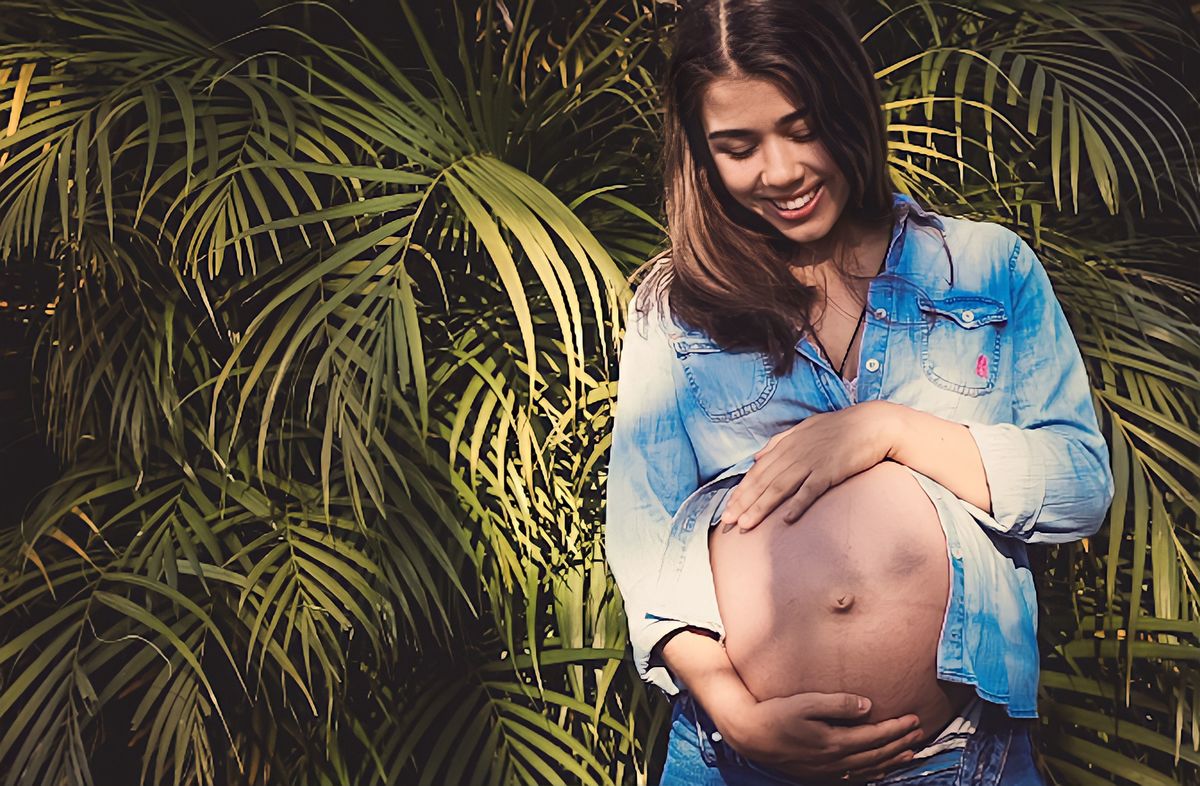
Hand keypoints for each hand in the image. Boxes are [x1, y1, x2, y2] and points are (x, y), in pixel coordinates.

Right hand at [717, 692, 924, 780]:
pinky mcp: (819, 774)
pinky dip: (873, 773)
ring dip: (892, 760)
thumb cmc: (776, 713)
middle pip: (877, 754)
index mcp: (835, 742)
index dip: (897, 728)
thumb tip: (868, 705)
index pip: (875, 736)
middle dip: (901, 743)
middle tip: (920, 733)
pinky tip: (880, 769)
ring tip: (910, 753)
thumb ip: (838, 703)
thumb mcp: (806, 702)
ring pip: (869, 768)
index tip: (913, 719)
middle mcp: (835, 761)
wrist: (751, 735)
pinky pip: (854, 777)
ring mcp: (827, 771)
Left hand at [719, 400, 902, 531]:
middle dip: (743, 503)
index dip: (741, 491)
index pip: (757, 471)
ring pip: (780, 488)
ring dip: (761, 507)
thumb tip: (756, 457)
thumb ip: (778, 442)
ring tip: (746, 525)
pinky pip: (810, 490)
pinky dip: (798, 504)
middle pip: (763, 482)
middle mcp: (794, 453)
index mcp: (787, 444)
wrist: (873, 424)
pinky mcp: (830, 470)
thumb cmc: (839, 427)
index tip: (727, 509)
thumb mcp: (804, 428)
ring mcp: (811, 461)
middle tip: (726, 522)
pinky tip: (786, 520)